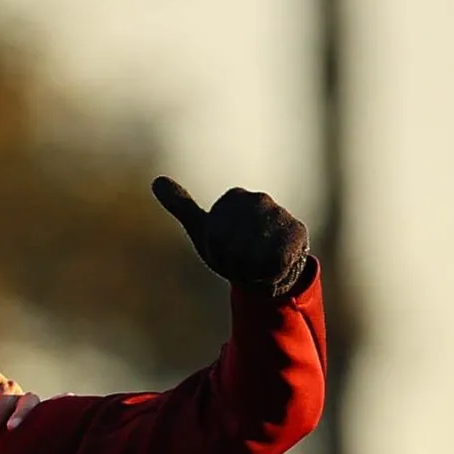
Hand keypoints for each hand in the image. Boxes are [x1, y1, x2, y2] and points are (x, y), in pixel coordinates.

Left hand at [152, 177, 309, 297]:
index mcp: (233, 198)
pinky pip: (275, 261)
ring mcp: (280, 213)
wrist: (266, 267)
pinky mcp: (298, 232)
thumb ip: (181, 205)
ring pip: (254, 255)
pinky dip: (271, 272)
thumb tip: (156, 181)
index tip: (224, 249)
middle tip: (242, 259)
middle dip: (234, 262)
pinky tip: (274, 265)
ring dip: (252, 269)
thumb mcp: (202, 228)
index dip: (217, 252)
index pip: (214, 237)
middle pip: (232, 246)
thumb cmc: (231, 247)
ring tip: (257, 262)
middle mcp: (258, 199)